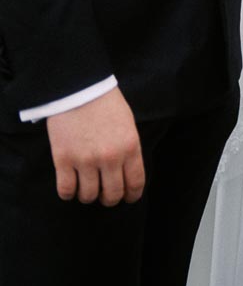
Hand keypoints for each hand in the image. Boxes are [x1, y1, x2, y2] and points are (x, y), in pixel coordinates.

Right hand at [46, 87, 144, 206]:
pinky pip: (66, 191)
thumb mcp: (127, 123)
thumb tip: (128, 173)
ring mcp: (85, 160)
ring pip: (89, 196)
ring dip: (88, 195)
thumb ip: (129, 148)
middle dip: (109, 198)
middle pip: (112, 195)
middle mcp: (110, 158)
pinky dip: (68, 193)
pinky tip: (70, 185)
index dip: (132, 195)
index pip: (135, 183)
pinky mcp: (63, 160)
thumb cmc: (106, 103)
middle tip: (105, 194)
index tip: (128, 197)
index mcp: (130, 146)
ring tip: (87, 185)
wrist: (79, 87)